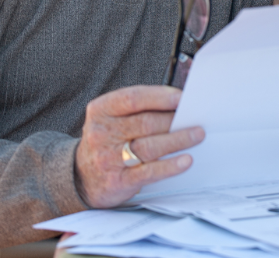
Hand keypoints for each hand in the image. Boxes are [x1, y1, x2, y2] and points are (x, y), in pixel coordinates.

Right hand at [75, 85, 204, 207]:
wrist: (81, 177)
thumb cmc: (108, 141)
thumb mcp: (113, 118)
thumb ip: (139, 109)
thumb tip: (178, 104)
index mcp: (101, 110)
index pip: (133, 98)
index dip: (160, 96)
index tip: (182, 97)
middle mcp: (102, 133)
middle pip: (145, 122)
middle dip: (174, 120)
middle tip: (197, 118)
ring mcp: (108, 158)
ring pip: (149, 146)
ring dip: (178, 140)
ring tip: (197, 134)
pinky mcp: (118, 181)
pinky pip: (149, 172)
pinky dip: (170, 166)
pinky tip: (186, 160)